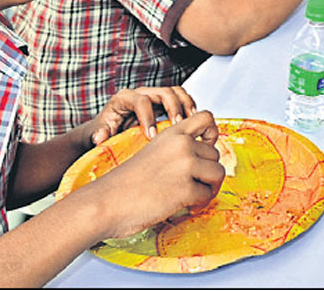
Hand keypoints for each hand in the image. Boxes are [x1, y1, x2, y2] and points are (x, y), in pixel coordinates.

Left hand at [86, 85, 198, 145]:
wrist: (107, 129)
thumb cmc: (104, 132)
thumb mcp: (98, 134)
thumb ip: (98, 134)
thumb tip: (100, 136)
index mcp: (124, 98)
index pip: (141, 101)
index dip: (148, 117)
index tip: (152, 136)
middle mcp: (140, 93)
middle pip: (163, 92)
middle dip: (173, 108)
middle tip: (178, 126)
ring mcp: (153, 96)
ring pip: (175, 91)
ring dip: (186, 104)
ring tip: (191, 121)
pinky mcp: (163, 102)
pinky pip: (180, 98)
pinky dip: (189, 106)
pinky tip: (193, 120)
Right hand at [92, 111, 224, 239]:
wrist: (105, 203)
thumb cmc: (124, 184)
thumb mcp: (152, 153)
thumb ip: (177, 150)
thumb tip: (204, 159)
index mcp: (172, 134)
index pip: (206, 117)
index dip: (213, 134)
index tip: (207, 149)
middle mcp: (182, 145)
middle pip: (215, 154)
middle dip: (207, 172)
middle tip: (193, 185)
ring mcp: (185, 166)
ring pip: (218, 174)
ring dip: (208, 188)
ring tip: (192, 196)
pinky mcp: (185, 188)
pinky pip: (207, 195)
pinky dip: (199, 203)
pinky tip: (186, 206)